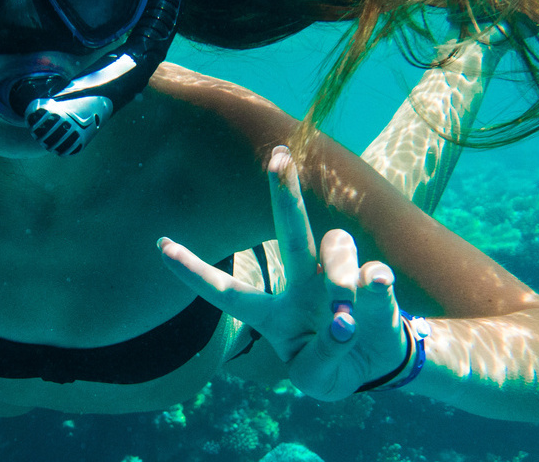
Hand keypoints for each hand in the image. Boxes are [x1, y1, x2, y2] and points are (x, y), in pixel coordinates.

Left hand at [157, 146, 408, 399]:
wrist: (377, 366)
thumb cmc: (333, 368)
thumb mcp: (318, 381)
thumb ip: (325, 356)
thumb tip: (346, 317)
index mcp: (273, 314)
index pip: (228, 292)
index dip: (195, 272)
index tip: (161, 246)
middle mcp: (301, 285)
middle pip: (290, 232)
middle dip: (284, 193)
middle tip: (277, 157)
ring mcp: (338, 277)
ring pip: (336, 247)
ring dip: (341, 278)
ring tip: (345, 321)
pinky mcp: (373, 278)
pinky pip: (373, 271)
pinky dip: (375, 289)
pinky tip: (377, 291)